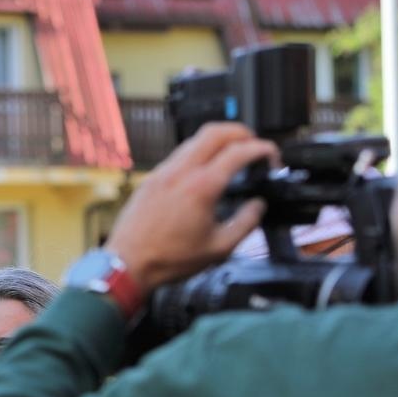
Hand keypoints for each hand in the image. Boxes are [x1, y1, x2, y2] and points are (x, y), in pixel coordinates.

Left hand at [105, 122, 280, 293]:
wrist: (126, 265)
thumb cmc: (167, 260)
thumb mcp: (219, 248)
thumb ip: (246, 223)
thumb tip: (258, 206)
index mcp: (202, 186)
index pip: (240, 150)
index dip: (262, 149)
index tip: (271, 156)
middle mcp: (181, 172)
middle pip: (216, 131)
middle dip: (241, 132)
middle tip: (253, 145)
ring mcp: (163, 173)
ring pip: (195, 140)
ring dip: (218, 141)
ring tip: (230, 157)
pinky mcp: (151, 179)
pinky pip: (178, 155)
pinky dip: (197, 154)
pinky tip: (203, 172)